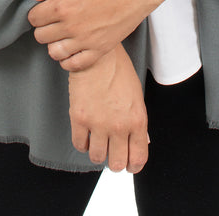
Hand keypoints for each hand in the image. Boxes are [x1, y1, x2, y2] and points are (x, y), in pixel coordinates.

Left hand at [27, 0, 155, 70]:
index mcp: (64, 6)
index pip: (33, 18)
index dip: (37, 11)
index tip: (46, 7)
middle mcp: (72, 27)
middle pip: (40, 36)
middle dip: (44, 26)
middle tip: (55, 18)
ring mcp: (86, 41)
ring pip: (54, 52)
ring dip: (54, 43)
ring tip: (63, 32)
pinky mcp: (100, 50)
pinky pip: (74, 64)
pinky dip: (69, 58)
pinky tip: (73, 47)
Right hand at [68, 43, 149, 172]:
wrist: (98, 54)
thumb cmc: (119, 70)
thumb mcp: (136, 95)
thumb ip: (137, 121)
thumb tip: (140, 141)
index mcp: (137, 120)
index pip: (138, 158)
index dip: (133, 164)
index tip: (129, 162)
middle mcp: (118, 126)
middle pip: (116, 164)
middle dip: (115, 160)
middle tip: (112, 151)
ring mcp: (97, 123)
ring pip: (96, 157)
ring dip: (98, 151)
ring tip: (98, 139)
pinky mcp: (79, 118)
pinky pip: (79, 145)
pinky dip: (82, 142)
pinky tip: (86, 133)